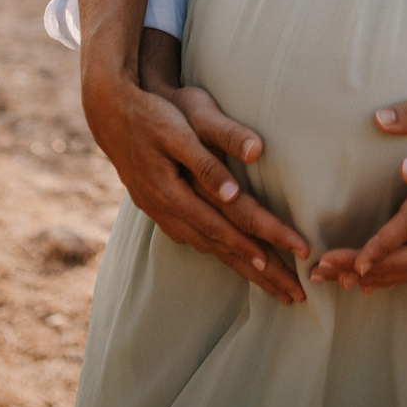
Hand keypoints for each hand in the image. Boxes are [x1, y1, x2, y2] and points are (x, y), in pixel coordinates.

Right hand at [79, 70, 310, 304]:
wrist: (108, 111)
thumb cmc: (152, 112)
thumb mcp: (182, 126)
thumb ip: (210, 155)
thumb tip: (241, 179)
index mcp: (177, 192)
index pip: (232, 224)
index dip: (266, 241)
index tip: (297, 255)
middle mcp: (169, 209)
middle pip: (224, 247)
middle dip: (263, 272)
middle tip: (296, 295)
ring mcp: (161, 212)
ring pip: (210, 247)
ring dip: (243, 267)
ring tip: (273, 287)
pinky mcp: (158, 207)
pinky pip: (194, 239)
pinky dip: (217, 253)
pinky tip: (227, 258)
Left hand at [316, 158, 406, 289]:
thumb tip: (402, 165)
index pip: (392, 254)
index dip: (359, 257)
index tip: (330, 262)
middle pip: (393, 270)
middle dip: (354, 272)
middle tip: (317, 276)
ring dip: (376, 276)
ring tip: (345, 280)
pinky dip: (400, 275)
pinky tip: (393, 275)